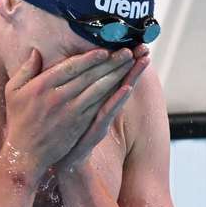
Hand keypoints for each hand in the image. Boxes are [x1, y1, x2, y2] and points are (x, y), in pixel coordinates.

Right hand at [3, 45, 136, 179]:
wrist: (25, 154)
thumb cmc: (18, 120)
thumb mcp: (13, 91)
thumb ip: (25, 70)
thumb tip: (36, 52)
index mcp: (42, 86)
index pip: (71, 67)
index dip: (90, 58)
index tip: (105, 49)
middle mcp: (58, 97)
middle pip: (90, 76)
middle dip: (110, 62)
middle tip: (127, 51)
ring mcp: (70, 112)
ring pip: (98, 90)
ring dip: (116, 76)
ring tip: (130, 64)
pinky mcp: (79, 125)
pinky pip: (99, 106)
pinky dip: (113, 96)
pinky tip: (124, 87)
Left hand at [55, 44, 149, 172]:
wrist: (58, 164)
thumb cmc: (62, 136)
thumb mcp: (65, 109)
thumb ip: (71, 87)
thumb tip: (72, 66)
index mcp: (92, 99)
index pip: (108, 74)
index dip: (121, 60)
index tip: (134, 43)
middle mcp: (99, 108)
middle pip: (117, 80)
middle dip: (132, 64)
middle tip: (146, 47)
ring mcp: (98, 120)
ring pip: (116, 94)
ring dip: (130, 77)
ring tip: (144, 60)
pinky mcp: (92, 133)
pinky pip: (105, 114)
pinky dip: (116, 101)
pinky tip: (126, 88)